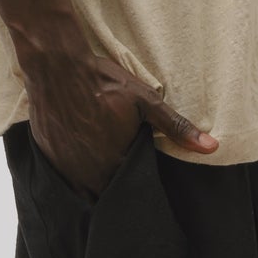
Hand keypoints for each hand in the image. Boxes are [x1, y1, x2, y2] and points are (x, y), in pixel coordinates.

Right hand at [22, 35, 217, 196]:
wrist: (57, 66)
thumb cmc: (103, 82)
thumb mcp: (145, 101)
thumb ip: (177, 128)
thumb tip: (211, 147)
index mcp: (115, 164)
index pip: (130, 191)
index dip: (136, 185)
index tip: (140, 176)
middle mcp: (88, 174)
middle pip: (105, 192)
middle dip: (114, 186)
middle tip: (120, 166)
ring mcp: (64, 167)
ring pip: (82, 187)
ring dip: (92, 179)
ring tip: (98, 159)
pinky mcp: (46, 156)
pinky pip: (62, 176)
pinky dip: (71, 169)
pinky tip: (77, 151)